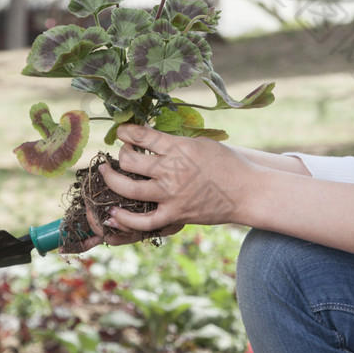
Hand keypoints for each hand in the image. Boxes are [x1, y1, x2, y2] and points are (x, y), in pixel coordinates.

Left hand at [91, 124, 255, 239]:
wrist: (247, 191)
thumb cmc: (228, 163)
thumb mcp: (202, 142)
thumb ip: (176, 141)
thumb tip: (151, 137)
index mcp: (180, 147)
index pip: (143, 136)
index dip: (126, 132)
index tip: (122, 131)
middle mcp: (172, 170)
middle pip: (130, 160)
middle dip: (120, 154)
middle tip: (120, 153)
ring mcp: (171, 194)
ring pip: (128, 188)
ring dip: (112, 180)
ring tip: (106, 174)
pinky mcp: (175, 214)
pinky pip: (143, 221)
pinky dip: (125, 219)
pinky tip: (114, 213)